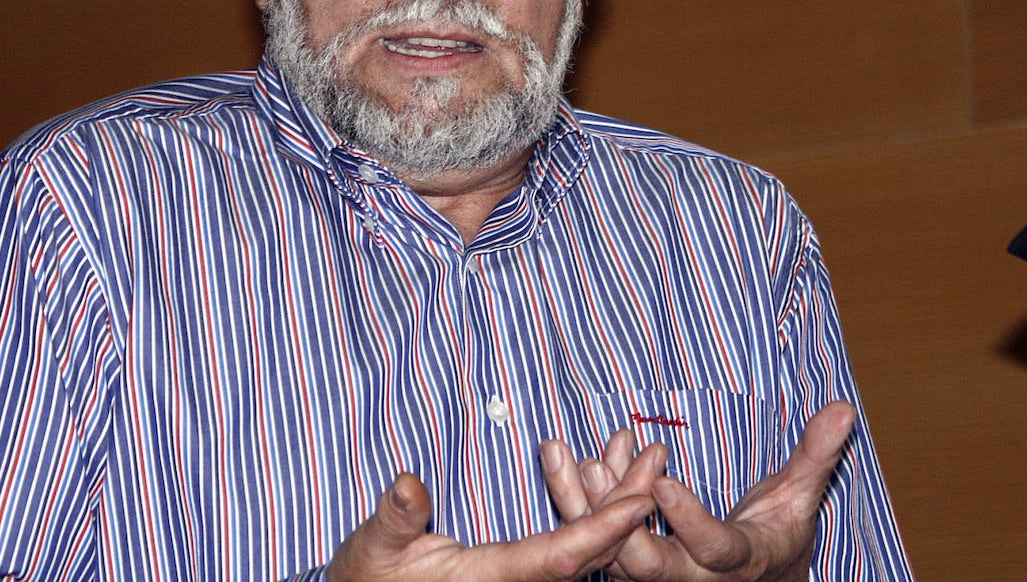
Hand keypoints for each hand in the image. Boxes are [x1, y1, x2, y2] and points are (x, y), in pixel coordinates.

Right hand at [327, 471, 656, 581]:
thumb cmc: (366, 580)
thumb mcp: (371, 547)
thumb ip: (394, 517)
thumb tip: (409, 484)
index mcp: (491, 581)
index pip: (560, 558)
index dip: (603, 530)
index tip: (641, 500)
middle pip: (589, 554)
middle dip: (629, 507)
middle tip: (660, 457)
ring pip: (586, 551)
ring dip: (618, 506)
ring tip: (647, 458)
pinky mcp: (520, 578)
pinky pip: (570, 549)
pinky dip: (597, 514)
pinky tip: (612, 481)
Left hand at [541, 400, 856, 580]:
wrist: (758, 580)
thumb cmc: (779, 531)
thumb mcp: (802, 495)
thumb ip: (817, 454)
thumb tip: (845, 409)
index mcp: (740, 563)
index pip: (714, 549)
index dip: (689, 520)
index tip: (664, 481)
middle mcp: (694, 580)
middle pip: (648, 564)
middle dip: (618, 517)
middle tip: (596, 466)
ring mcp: (659, 576)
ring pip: (612, 552)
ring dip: (586, 504)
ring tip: (564, 455)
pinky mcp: (632, 567)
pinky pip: (600, 538)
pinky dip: (583, 499)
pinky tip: (567, 457)